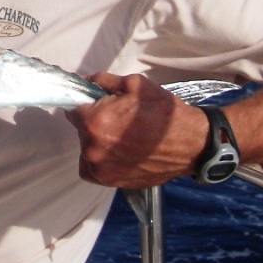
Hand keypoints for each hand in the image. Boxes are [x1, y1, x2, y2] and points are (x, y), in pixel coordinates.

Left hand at [67, 72, 207, 188]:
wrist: (190, 143)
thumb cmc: (163, 112)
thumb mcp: (133, 84)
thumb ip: (102, 81)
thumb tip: (83, 81)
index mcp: (95, 122)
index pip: (73, 107)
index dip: (87, 103)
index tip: (98, 103)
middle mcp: (92, 148)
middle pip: (80, 128)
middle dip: (94, 120)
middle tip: (118, 118)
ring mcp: (100, 168)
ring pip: (86, 146)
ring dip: (98, 140)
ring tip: (124, 136)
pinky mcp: (109, 182)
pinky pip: (92, 166)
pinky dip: (101, 158)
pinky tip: (121, 150)